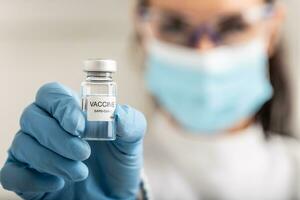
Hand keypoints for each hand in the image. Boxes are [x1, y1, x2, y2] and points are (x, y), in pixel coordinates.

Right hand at [0, 82, 146, 199]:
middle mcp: (47, 127)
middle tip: (83, 153)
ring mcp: (33, 151)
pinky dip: (32, 179)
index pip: (51, 94)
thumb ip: (131, 123)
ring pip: (22, 144)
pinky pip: (11, 173)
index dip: (61, 106)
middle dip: (57, 137)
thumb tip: (117, 114)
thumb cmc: (117, 162)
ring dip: (52, 160)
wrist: (112, 194)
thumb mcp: (131, 141)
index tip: (79, 127)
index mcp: (70, 112)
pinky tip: (57, 184)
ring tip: (80, 173)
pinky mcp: (26, 176)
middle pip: (31, 116)